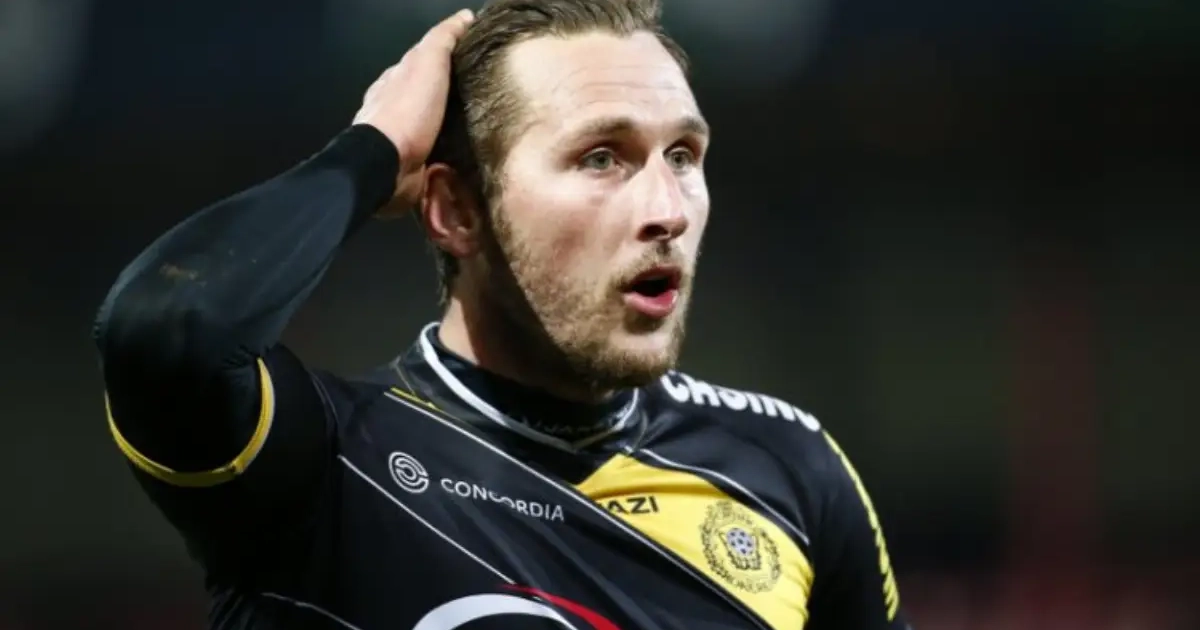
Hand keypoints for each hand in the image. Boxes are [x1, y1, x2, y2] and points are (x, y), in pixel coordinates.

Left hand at [352, 9, 474, 217]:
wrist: (386, 163)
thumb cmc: (407, 110)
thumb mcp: (427, 63)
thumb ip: (442, 39)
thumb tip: (464, 16)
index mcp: (396, 79)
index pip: (424, 61)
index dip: (448, 56)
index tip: (475, 59)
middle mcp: (396, 107)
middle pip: (429, 96)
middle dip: (452, 95)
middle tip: (484, 97)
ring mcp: (403, 138)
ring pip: (434, 126)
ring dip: (453, 127)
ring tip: (481, 128)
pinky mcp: (413, 165)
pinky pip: (436, 155)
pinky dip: (450, 154)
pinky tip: (466, 154)